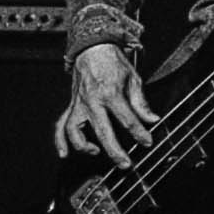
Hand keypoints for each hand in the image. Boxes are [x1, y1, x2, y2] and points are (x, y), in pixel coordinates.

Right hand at [57, 42, 155, 162]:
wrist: (93, 50)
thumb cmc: (113, 64)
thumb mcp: (133, 80)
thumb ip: (141, 103)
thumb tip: (153, 120)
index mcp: (110, 93)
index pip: (127, 119)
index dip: (140, 133)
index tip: (148, 142)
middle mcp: (92, 101)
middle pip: (102, 131)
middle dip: (115, 150)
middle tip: (125, 164)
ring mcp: (79, 104)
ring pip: (75, 130)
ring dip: (83, 145)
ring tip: (96, 153)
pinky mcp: (72, 106)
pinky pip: (61, 125)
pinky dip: (60, 140)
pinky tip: (64, 153)